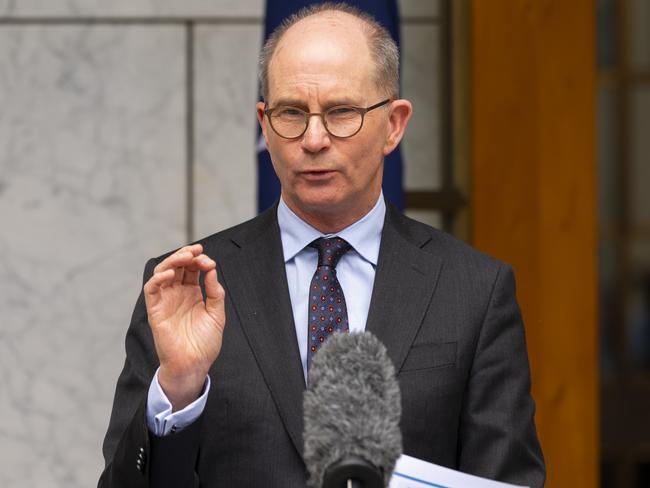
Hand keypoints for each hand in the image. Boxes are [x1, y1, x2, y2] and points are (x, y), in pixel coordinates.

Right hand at [143, 244, 224, 410]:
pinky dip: (158, 278)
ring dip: (173, 260)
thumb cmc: (205, 343)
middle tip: (197, 251)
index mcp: (191, 294)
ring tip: (186, 257)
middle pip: (177, 266)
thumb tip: (212, 270)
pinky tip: (171, 273)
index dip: (199, 261)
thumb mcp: (216, 314)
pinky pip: (151, 289)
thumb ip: (215, 292)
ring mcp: (165, 300)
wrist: (194, 364)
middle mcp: (177, 294)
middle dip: (187, 255)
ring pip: (162, 272)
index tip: (210, 262)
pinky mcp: (155, 310)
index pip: (191, 269)